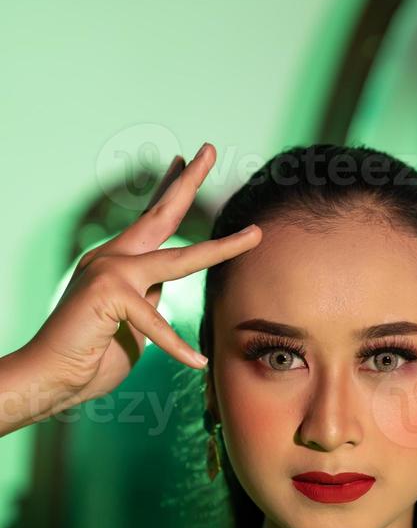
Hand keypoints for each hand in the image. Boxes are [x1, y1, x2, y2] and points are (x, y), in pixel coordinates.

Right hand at [24, 142, 261, 406]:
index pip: (149, 220)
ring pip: (178, 260)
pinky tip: (197, 362)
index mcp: (116, 263)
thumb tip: (165, 288)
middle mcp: (111, 258)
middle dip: (189, 183)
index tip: (185, 162)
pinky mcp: (108, 294)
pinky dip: (178, 347)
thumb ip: (150, 302)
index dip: (170, 191)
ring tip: (254, 236)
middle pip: (160, 215)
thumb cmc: (90, 358)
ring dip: (222, 248)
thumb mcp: (133, 326)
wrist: (50, 379)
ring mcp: (108, 272)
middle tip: (210, 149)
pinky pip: (157, 320)